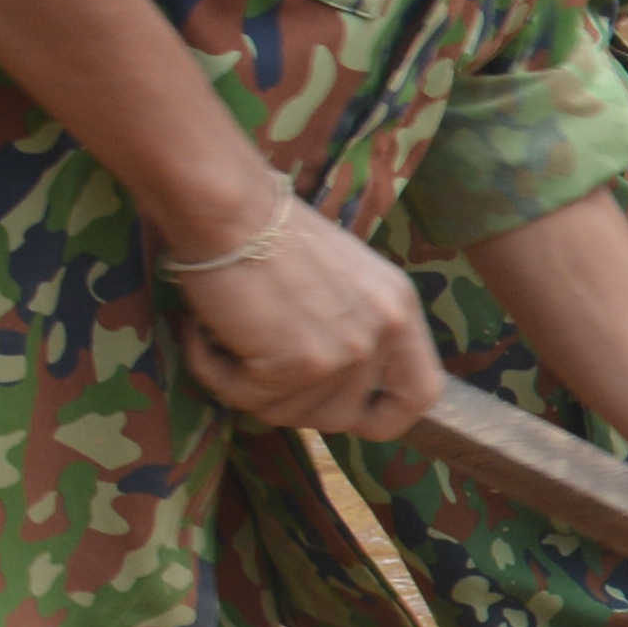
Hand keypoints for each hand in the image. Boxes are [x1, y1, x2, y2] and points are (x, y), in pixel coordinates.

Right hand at [172, 197, 444, 437]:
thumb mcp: (344, 282)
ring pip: (288, 414)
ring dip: (245, 385)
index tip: (347, 416)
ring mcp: (347, 350)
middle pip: (341, 418)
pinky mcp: (301, 362)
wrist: (230, 208)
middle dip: (289, 402)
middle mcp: (384, 331)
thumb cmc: (269, 236)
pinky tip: (206, 331)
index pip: (421, 394)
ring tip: (228, 332)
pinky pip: (245, 399)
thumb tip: (336, 389)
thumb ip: (354, 329)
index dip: (384, 418)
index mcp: (400, 309)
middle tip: (255, 361)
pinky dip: (214, 371)